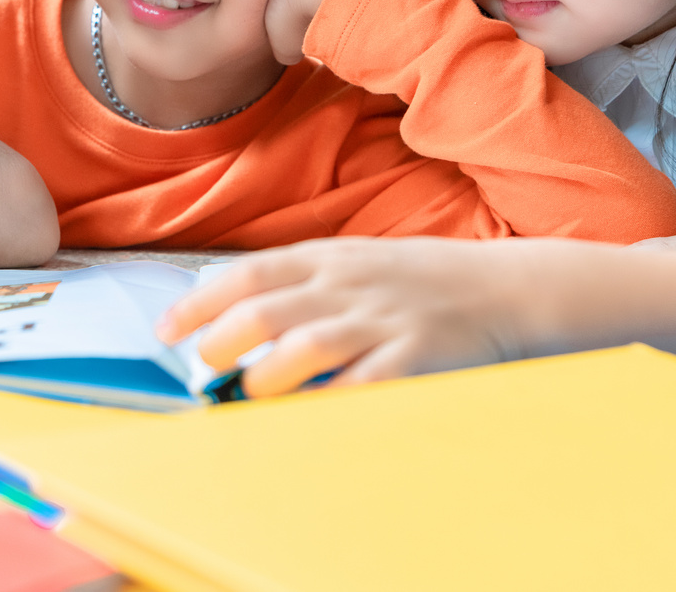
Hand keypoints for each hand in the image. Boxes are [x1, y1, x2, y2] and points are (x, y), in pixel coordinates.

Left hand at [155, 237, 528, 396]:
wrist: (509, 290)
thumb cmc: (424, 281)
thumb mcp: (360, 261)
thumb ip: (302, 280)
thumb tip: (230, 306)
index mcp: (331, 258)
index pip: (248, 275)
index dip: (199, 303)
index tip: (165, 330)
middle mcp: (350, 286)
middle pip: (265, 311)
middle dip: (221, 342)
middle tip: (204, 366)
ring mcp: (383, 322)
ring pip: (303, 349)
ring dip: (265, 378)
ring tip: (249, 394)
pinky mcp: (414, 359)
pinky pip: (359, 389)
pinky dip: (326, 406)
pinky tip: (306, 417)